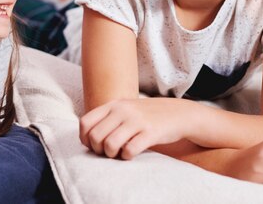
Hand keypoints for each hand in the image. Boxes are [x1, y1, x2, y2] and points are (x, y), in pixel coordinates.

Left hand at [79, 97, 193, 159]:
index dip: (84, 138)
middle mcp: (123, 110)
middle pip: (95, 136)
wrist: (178, 113)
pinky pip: (129, 150)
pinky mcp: (150, 132)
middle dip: (98, 150)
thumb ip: (107, 118)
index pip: (85, 122)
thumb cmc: (146, 116)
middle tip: (107, 152)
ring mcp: (137, 120)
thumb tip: (87, 138)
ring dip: (111, 155)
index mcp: (113, 105)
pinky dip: (126, 156)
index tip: (93, 146)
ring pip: (109, 144)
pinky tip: (131, 154)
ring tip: (119, 154)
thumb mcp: (125, 109)